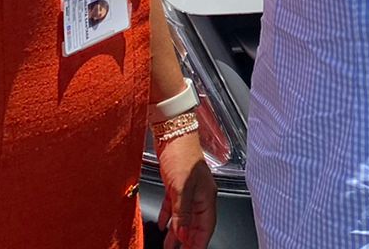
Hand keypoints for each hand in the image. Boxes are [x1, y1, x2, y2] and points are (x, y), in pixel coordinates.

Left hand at [156, 129, 216, 248]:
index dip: (199, 242)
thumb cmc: (182, 154)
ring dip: (176, 231)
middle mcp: (199, 194)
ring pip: (183, 216)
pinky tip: (162, 224)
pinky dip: (168, 216)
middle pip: (195, 224)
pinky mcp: (176, 183)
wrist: (173, 131)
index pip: (206, 227)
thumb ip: (183, 213)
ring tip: (169, 246)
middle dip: (188, 240)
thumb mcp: (181, 187)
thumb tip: (182, 234)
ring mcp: (188, 189)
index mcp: (206, 196)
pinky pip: (174, 205)